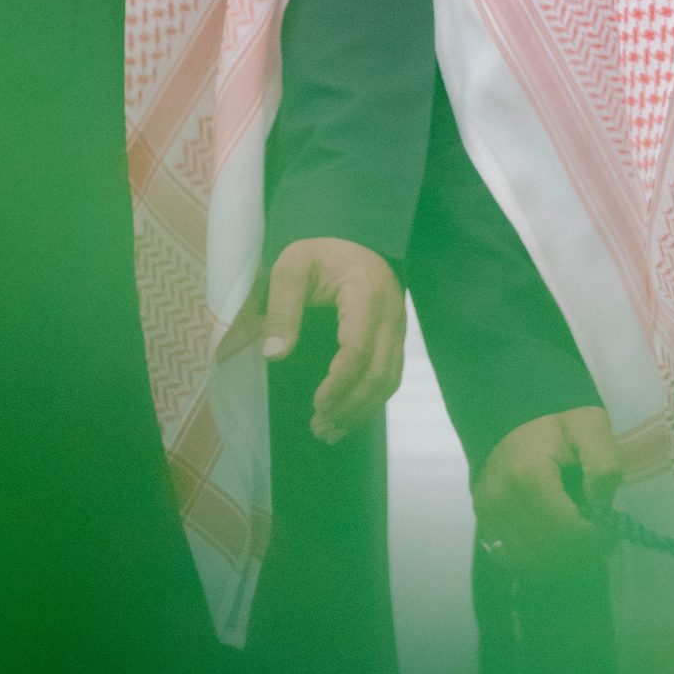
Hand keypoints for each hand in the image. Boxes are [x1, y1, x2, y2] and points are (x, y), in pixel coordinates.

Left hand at [261, 238, 406, 442]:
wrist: (356, 242)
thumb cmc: (320, 254)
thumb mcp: (292, 266)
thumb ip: (283, 307)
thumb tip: (274, 354)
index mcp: (365, 293)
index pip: (359, 346)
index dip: (340, 381)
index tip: (317, 403)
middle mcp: (390, 313)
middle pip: (380, 371)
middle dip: (350, 405)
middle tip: (318, 426)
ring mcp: (398, 327)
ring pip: (390, 379)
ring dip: (362, 410)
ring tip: (329, 430)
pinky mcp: (397, 338)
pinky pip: (391, 376)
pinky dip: (372, 401)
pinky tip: (348, 416)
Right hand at [473, 407, 619, 574]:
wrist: (514, 410)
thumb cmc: (558, 420)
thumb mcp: (592, 428)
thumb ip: (604, 467)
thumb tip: (600, 510)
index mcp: (529, 476)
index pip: (566, 532)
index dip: (595, 540)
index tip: (612, 530)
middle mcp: (501, 500)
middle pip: (548, 552)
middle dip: (581, 553)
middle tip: (602, 540)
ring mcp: (487, 513)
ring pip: (529, 561)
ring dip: (560, 560)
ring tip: (580, 542)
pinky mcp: (483, 520)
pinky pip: (510, 557)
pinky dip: (536, 560)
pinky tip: (554, 546)